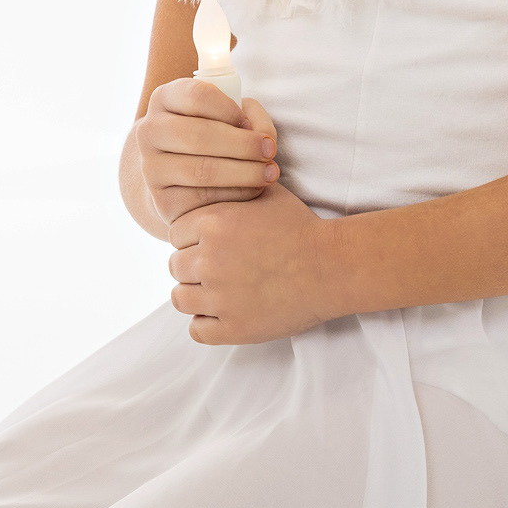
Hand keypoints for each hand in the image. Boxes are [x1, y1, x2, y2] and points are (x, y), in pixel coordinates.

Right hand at [134, 80, 279, 229]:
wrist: (185, 178)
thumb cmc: (216, 136)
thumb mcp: (228, 114)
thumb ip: (248, 114)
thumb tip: (260, 134)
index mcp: (164, 98)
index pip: (196, 95)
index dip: (229, 108)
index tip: (249, 122)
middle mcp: (149, 131)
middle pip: (198, 135)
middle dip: (243, 144)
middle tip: (270, 150)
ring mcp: (151, 169)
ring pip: (201, 170)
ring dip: (245, 172)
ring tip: (271, 173)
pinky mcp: (162, 202)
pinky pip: (203, 199)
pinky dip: (236, 195)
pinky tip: (254, 190)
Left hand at [168, 184, 336, 344]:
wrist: (332, 266)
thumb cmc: (303, 228)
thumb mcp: (268, 194)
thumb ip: (236, 188)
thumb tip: (223, 177)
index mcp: (212, 224)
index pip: (175, 234)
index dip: (191, 239)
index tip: (211, 245)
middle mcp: (209, 260)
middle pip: (175, 266)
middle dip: (193, 266)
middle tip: (219, 268)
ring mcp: (219, 298)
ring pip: (180, 299)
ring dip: (195, 295)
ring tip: (218, 292)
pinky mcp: (232, 328)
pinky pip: (197, 330)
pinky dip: (206, 324)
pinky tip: (224, 314)